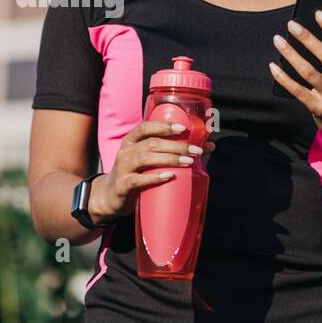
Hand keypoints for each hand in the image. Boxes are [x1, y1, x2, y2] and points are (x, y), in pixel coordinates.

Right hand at [88, 121, 214, 223]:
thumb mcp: (151, 160)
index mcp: (132, 141)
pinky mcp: (123, 185)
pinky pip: (138, 180)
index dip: (163, 126)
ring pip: (145, 158)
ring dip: (169, 159)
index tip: (183, 128)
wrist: (112, 196)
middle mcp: (126, 151)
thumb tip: (209, 147)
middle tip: (196, 150)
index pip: (145, 127)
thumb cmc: (137, 174)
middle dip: (176, 145)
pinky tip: (169, 176)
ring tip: (188, 162)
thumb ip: (173, 152)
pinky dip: (154, 177)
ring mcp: (123, 168)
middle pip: (152, 143)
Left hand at [269, 11, 321, 151]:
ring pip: (308, 71)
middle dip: (307, 38)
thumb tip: (314, 35)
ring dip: (291, 54)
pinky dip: (284, 78)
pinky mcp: (318, 109)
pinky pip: (297, 90)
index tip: (318, 13)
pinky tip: (273, 66)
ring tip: (278, 40)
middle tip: (291, 24)